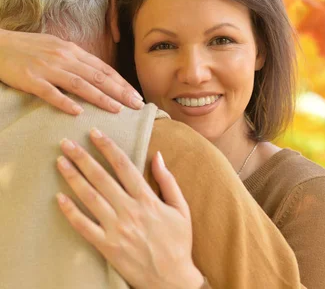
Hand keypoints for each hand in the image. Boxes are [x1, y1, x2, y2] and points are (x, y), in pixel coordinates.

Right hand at [0, 28, 143, 114]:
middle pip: (97, 76)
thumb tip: (98, 73)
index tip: (137, 95)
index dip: (122, 83)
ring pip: (80, 84)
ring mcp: (47, 68)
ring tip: (117, 109)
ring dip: (100, 97)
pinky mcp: (30, 79)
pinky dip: (65, 102)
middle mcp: (64, 58)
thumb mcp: (57, 48)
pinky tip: (78, 112)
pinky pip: (50, 92)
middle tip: (137, 105)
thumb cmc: (28, 48)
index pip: (104, 68)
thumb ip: (77, 60)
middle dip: (120, 91)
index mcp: (72, 51)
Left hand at [55, 129, 203, 288]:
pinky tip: (59, 198)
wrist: (171, 278)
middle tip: (67, 143)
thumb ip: (168, 181)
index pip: (124, 166)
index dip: (108, 148)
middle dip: (83, 158)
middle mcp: (130, 210)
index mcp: (147, 199)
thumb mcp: (181, 208)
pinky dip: (71, 212)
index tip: (95, 134)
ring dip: (73, 178)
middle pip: (102, 178)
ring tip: (60, 162)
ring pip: (90, 198)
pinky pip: (84, 226)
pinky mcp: (107, 246)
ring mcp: (116, 228)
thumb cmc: (178, 242)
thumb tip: (158, 155)